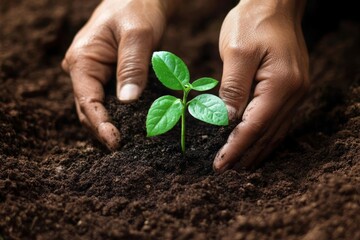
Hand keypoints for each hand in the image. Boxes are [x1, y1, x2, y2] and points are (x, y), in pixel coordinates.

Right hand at [62, 0, 173, 149]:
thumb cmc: (137, 9)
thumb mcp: (137, 35)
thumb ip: (132, 67)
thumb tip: (128, 102)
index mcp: (82, 60)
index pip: (87, 101)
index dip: (100, 125)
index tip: (116, 142)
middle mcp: (83, 70)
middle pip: (89, 110)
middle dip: (105, 130)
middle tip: (126, 150)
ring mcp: (94, 75)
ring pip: (99, 109)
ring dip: (112, 125)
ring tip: (130, 143)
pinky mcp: (107, 78)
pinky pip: (110, 101)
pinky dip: (120, 115)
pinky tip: (133, 126)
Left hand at [214, 0, 308, 171]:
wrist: (274, 3)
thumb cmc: (252, 23)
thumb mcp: (236, 52)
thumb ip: (233, 88)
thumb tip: (228, 121)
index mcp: (279, 85)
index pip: (254, 127)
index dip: (236, 148)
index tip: (220, 165)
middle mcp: (293, 92)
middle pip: (267, 134)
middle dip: (245, 155)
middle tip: (226, 171)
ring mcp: (295, 91)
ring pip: (275, 131)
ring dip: (256, 150)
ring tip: (239, 166)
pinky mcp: (290, 87)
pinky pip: (278, 120)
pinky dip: (265, 136)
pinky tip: (256, 145)